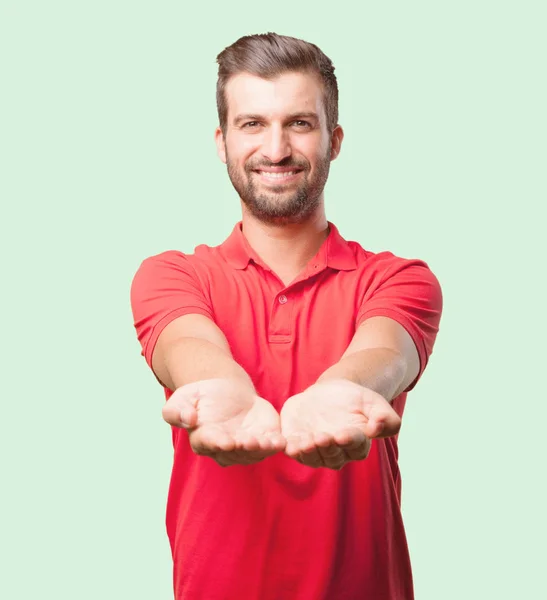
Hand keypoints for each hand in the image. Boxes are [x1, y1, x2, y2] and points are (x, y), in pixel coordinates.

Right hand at [162, 378, 285, 466]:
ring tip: (267, 442)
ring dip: (261, 449)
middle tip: (249, 441)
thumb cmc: (201, 396)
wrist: (225, 390)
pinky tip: (281, 441)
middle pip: (234, 452)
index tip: (225, 441)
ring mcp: (245, 446)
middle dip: (242, 448)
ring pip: (253, 453)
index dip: (217, 443)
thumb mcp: (183, 398)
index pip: (209, 444)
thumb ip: (177, 411)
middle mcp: (224, 449)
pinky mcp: (262, 439)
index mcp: (203, 439)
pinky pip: (270, 446)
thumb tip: (188, 419)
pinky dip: (276, 445)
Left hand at [280, 379, 401, 469]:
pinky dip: (289, 448)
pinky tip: (286, 443)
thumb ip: (384, 417)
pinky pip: (291, 450)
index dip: (349, 441)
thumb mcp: (373, 402)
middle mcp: (336, 453)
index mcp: (357, 445)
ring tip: (306, 441)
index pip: (355, 447)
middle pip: (332, 456)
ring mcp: (315, 451)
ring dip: (308, 452)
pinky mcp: (296, 443)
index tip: (343, 434)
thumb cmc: (355, 399)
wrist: (329, 392)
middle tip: (322, 437)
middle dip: (327, 447)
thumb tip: (377, 429)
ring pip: (312, 458)